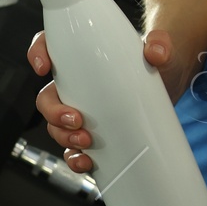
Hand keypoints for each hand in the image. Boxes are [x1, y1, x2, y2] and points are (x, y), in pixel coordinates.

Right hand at [27, 27, 176, 174]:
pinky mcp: (92, 132)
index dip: (38, 53)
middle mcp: (74, 85)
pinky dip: (75, 158)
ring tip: (86, 142)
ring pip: (56, 126)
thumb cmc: (153, 63)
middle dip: (54, 112)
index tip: (44, 68)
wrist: (168, 86)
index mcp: (82, 57)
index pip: (49, 46)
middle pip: (47, 97)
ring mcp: (81, 110)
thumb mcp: (159, 49)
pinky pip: (72, 149)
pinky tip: (87, 161)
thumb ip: (159, 44)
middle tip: (77, 119)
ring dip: (64, 136)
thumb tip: (156, 52)